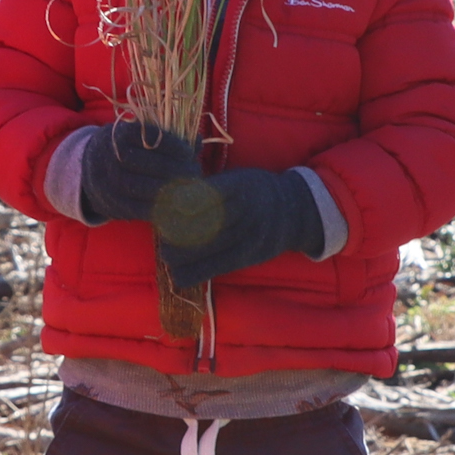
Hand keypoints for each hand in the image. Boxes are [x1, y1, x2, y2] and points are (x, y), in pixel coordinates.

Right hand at [75, 121, 202, 225]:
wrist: (89, 169)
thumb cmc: (126, 149)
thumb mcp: (140, 137)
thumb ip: (170, 139)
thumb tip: (198, 142)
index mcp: (119, 135)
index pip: (148, 137)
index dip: (172, 145)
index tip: (189, 152)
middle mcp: (110, 157)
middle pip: (146, 163)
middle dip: (175, 169)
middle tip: (195, 173)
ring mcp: (107, 182)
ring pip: (140, 187)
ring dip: (169, 191)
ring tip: (189, 191)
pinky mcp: (111, 204)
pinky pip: (136, 209)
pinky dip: (158, 209)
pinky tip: (176, 205)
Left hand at [150, 167, 322, 288]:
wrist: (293, 212)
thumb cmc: (253, 191)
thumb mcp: (235, 179)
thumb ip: (207, 189)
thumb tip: (168, 201)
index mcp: (240, 186)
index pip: (208, 195)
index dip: (184, 203)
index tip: (164, 208)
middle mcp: (247, 211)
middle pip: (209, 223)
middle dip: (180, 232)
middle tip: (160, 236)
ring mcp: (250, 236)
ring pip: (213, 248)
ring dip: (185, 255)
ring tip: (166, 256)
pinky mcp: (249, 257)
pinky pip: (220, 267)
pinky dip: (197, 272)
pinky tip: (178, 276)